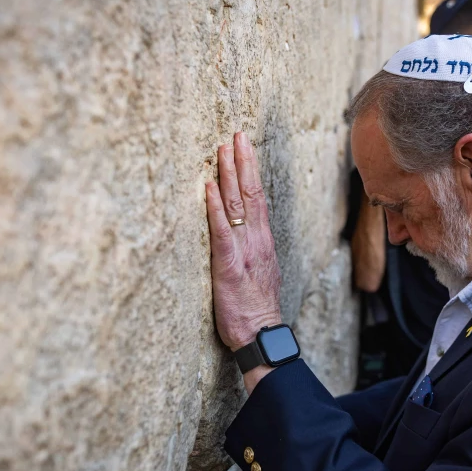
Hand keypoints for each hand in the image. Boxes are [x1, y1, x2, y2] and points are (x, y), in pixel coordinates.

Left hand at [205, 132, 282, 351]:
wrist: (262, 335)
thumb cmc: (256, 310)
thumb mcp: (259, 274)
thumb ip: (252, 252)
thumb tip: (244, 236)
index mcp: (262, 242)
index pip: (258, 199)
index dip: (251, 172)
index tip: (245, 148)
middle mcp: (256, 240)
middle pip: (250, 194)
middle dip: (243, 162)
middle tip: (237, 135)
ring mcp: (244, 251)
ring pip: (237, 205)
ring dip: (229, 174)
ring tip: (223, 149)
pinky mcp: (228, 264)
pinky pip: (221, 231)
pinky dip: (214, 207)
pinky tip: (209, 187)